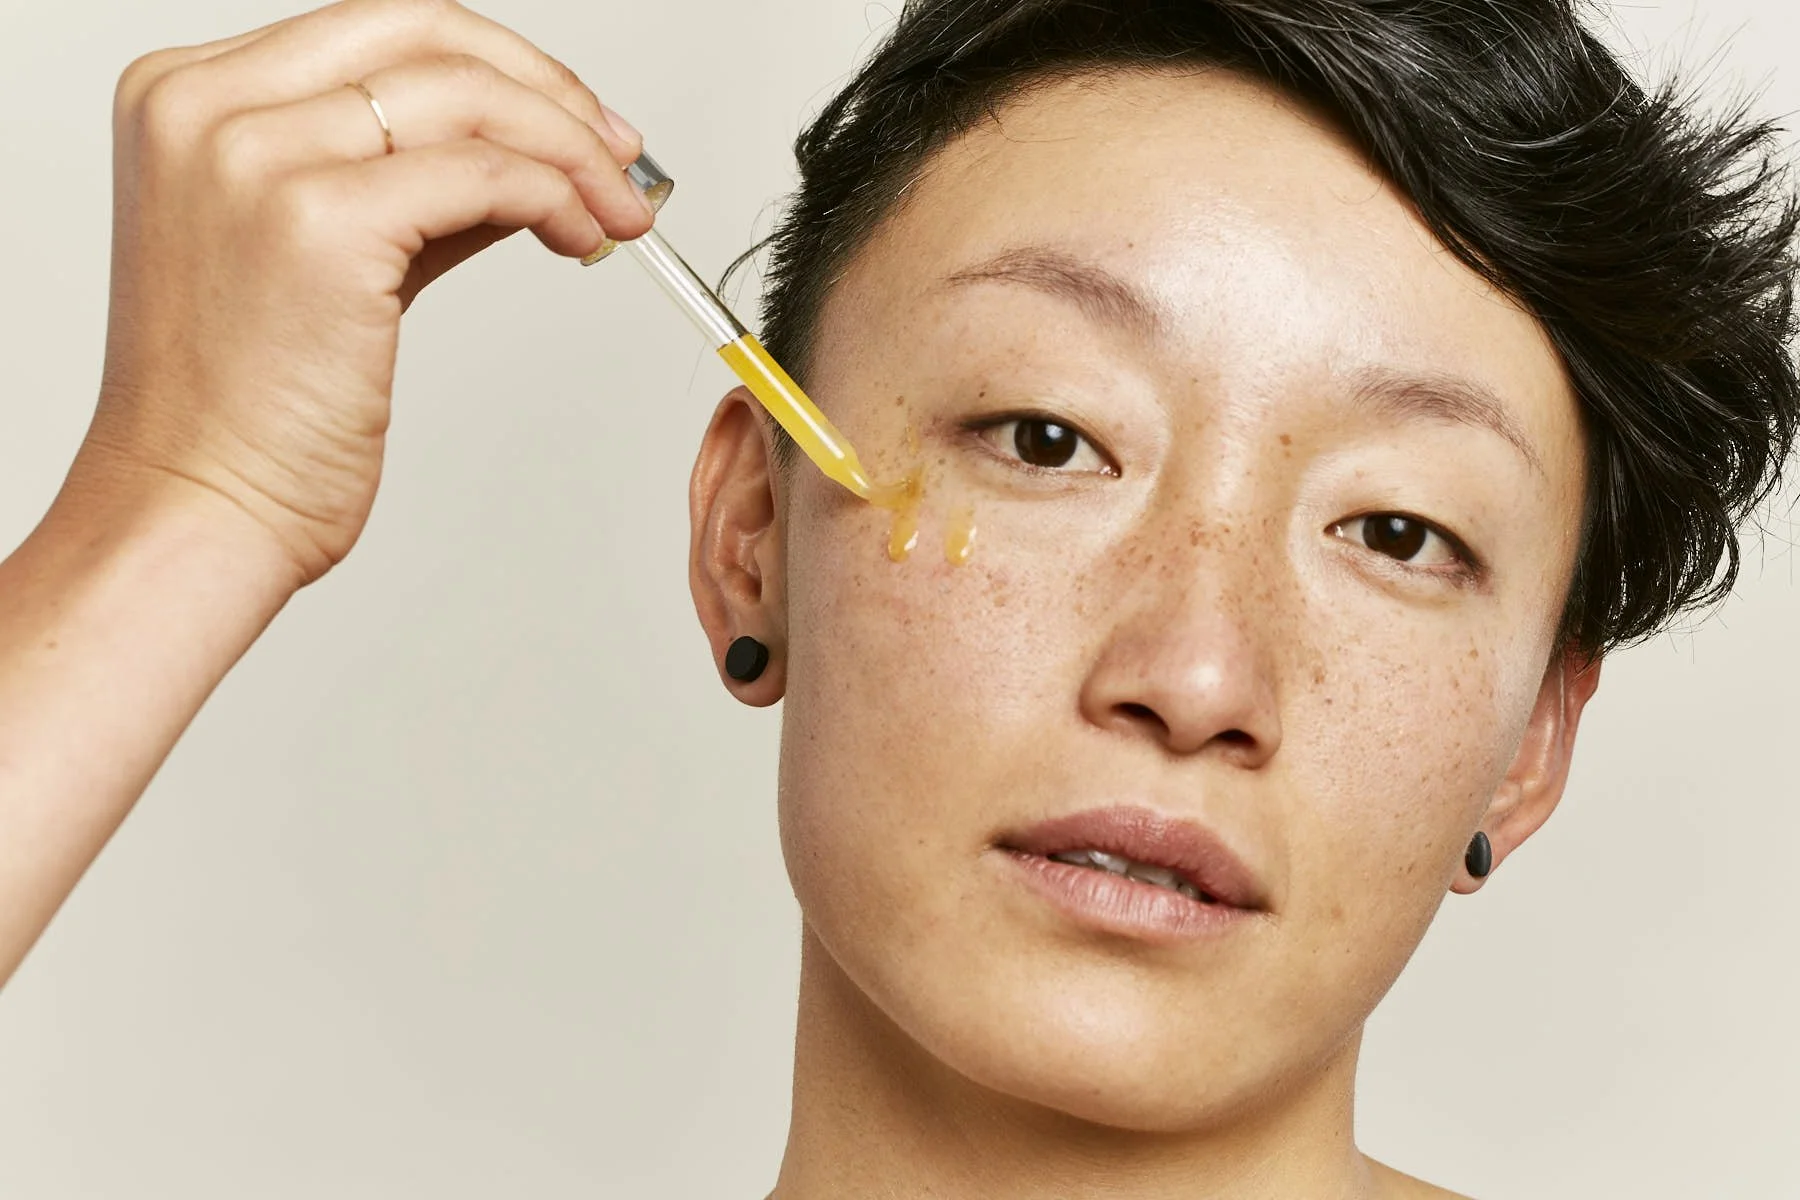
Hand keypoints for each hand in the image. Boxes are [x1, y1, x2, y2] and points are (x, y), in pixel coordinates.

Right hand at [84, 0, 650, 586]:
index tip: (571, 117)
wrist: (198, 507)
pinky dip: (556, 196)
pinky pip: (484, 175)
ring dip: (570, 151)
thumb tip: (527, 155)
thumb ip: (407, 184)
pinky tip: (580, 237)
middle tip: (616, 153)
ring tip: (617, 214)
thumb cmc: (243, 411)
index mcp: (186, 94)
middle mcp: (206, 105)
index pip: (377, 27)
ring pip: (468, 97)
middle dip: (546, 87)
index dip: (497, 64)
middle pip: (425, 32)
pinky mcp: (319, 220)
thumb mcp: (322, 254)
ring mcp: (255, 154)